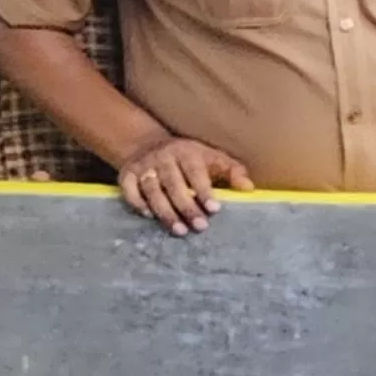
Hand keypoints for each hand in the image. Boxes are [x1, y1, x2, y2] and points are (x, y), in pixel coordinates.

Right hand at [117, 134, 250, 235]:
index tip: (214, 209)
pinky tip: (149, 217)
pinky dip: (137, 203)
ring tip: (179, 230)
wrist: (148, 145)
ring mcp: (143, 166)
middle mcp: (163, 157)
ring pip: (152, 189)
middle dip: (186, 206)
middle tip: (199, 227)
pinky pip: (129, 190)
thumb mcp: (212, 158)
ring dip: (165, 211)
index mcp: (186, 152)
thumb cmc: (189, 158)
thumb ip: (232, 171)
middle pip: (173, 183)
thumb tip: (249, 188)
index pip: (195, 172)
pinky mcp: (126, 175)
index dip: (204, 190)